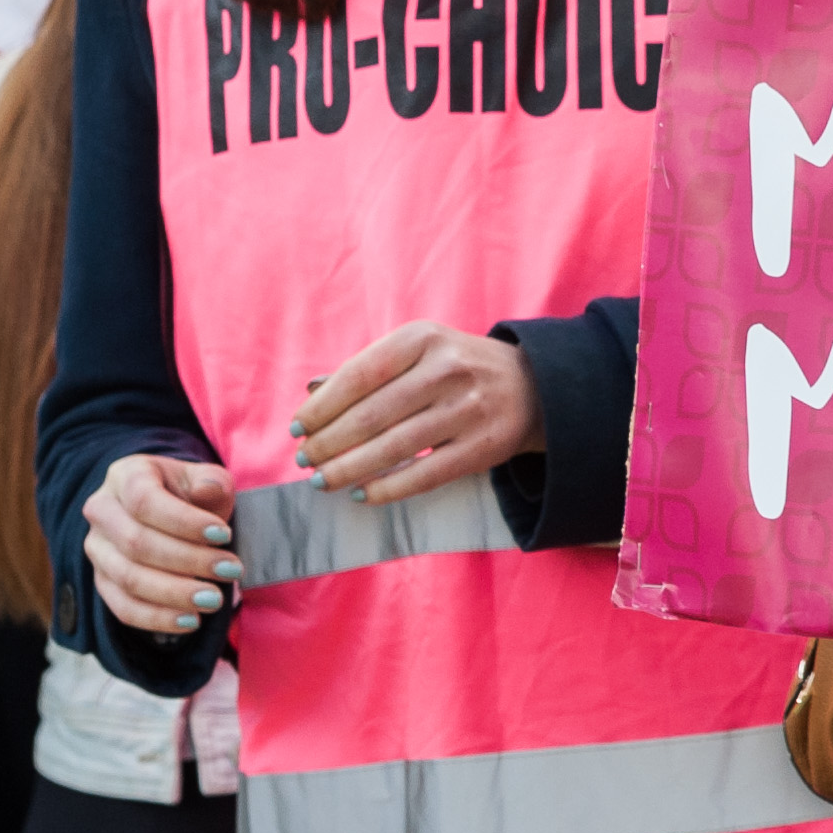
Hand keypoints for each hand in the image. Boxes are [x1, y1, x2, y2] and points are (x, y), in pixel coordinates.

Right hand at [84, 451, 237, 632]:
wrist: (173, 515)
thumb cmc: (193, 496)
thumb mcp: (208, 481)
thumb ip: (212, 483)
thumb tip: (207, 491)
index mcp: (125, 476)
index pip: (145, 500)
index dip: (184, 521)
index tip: (225, 535)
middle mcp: (102, 511)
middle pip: (137, 542)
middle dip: (188, 560)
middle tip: (231, 570)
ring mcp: (97, 549)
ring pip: (129, 578)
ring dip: (174, 593)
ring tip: (214, 600)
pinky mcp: (102, 582)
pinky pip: (123, 607)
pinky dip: (157, 618)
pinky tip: (191, 621)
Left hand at [292, 321, 541, 507]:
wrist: (534, 387)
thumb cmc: (458, 369)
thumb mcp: (419, 351)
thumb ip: (369, 370)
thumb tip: (312, 394)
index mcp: (423, 338)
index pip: (358, 375)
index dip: (322, 407)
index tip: (298, 428)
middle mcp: (447, 370)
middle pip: (371, 415)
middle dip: (328, 442)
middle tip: (305, 460)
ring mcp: (467, 410)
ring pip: (393, 448)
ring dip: (348, 469)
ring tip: (321, 481)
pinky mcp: (482, 447)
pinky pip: (424, 475)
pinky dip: (386, 488)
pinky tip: (361, 494)